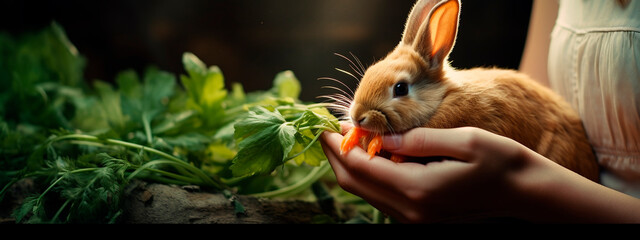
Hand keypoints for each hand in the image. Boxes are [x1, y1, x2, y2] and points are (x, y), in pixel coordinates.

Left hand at [320, 122, 639, 222]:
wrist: (527, 195)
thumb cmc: (503, 163)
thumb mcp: (464, 141)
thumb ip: (416, 141)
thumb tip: (378, 136)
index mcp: (419, 190)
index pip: (361, 167)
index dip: (339, 145)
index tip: (325, 125)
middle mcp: (412, 212)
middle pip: (357, 184)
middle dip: (337, 157)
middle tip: (326, 132)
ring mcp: (416, 220)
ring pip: (367, 193)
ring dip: (351, 167)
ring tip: (343, 139)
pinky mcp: (421, 220)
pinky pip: (384, 199)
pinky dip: (370, 177)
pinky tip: (370, 157)